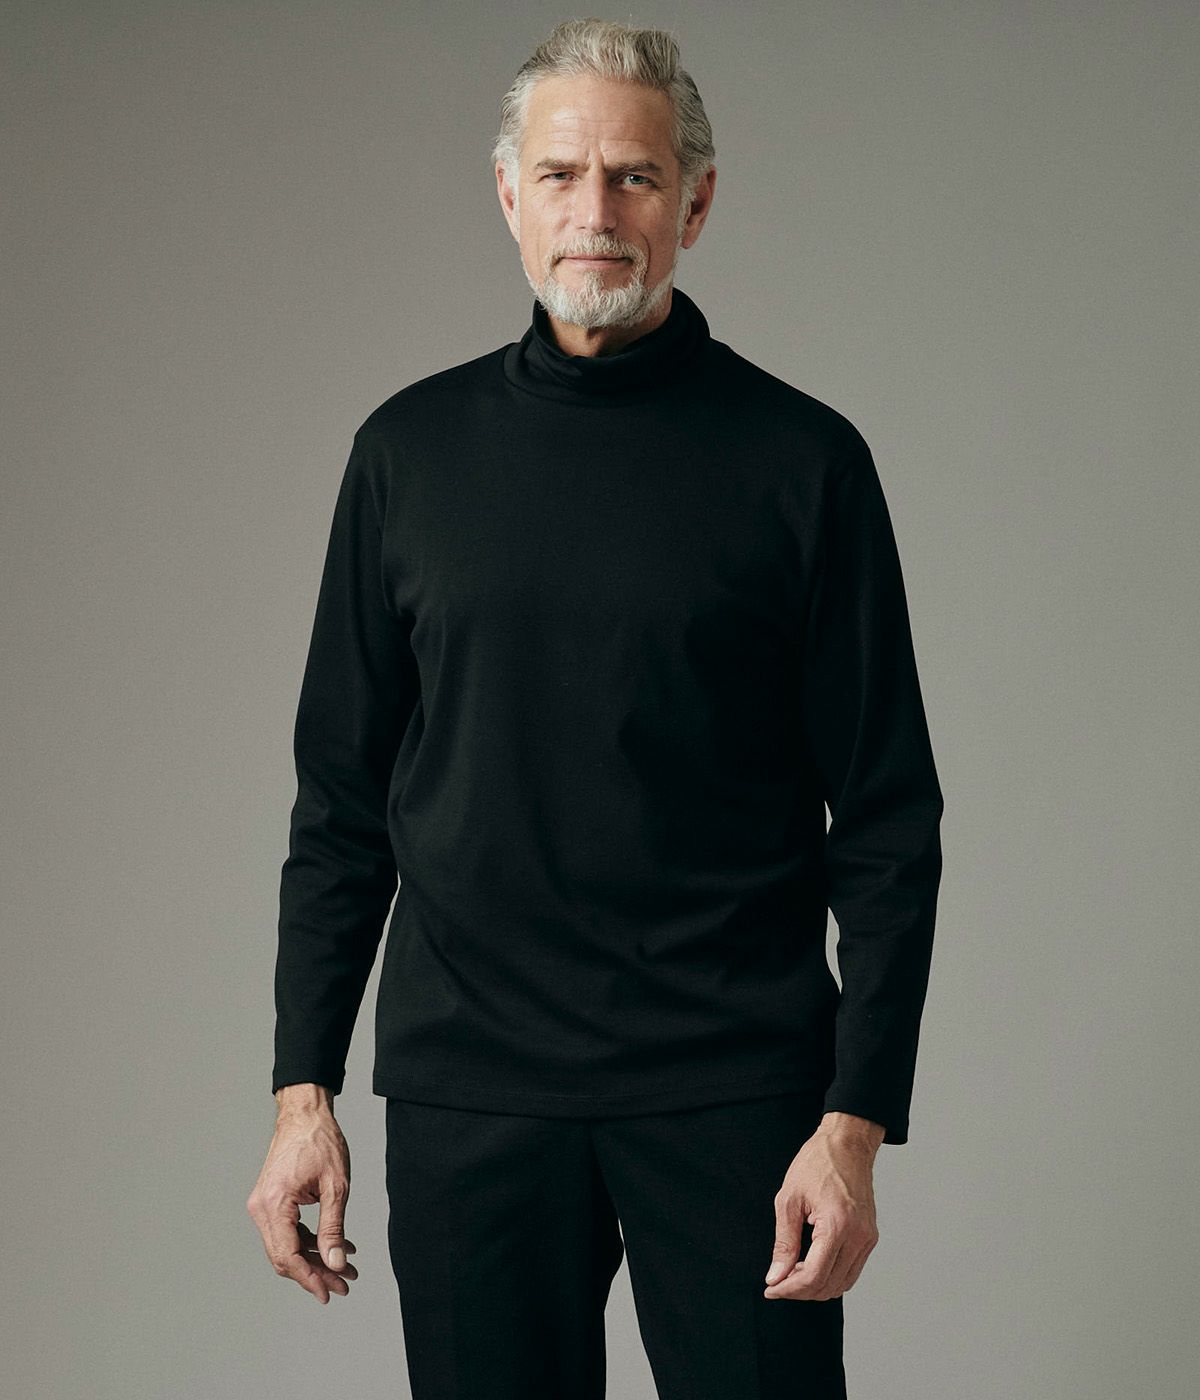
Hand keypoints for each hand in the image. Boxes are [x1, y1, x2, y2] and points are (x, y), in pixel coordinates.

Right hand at [247, 1098, 358, 1302]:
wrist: (305, 1114)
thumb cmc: (320, 1140)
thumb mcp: (336, 1185)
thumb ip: (334, 1227)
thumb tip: (335, 1264)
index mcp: (274, 1204)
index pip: (288, 1256)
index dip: (310, 1279)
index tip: (330, 1293)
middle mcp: (262, 1208)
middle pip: (285, 1256)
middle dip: (316, 1273)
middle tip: (344, 1284)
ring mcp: (263, 1205)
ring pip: (287, 1246)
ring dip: (315, 1259)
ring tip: (346, 1267)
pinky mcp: (271, 1201)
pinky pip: (288, 1231)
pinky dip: (310, 1241)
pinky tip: (335, 1245)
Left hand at [762, 1114, 881, 1300]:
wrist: (847, 1143)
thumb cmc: (817, 1163)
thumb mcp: (789, 1199)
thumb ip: (783, 1242)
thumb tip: (776, 1276)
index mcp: (837, 1226)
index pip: (813, 1276)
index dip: (789, 1289)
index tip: (771, 1288)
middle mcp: (858, 1237)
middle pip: (829, 1286)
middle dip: (800, 1290)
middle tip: (777, 1280)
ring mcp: (867, 1238)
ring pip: (843, 1284)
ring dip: (816, 1286)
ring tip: (792, 1271)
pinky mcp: (869, 1237)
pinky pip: (851, 1270)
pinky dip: (831, 1275)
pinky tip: (811, 1263)